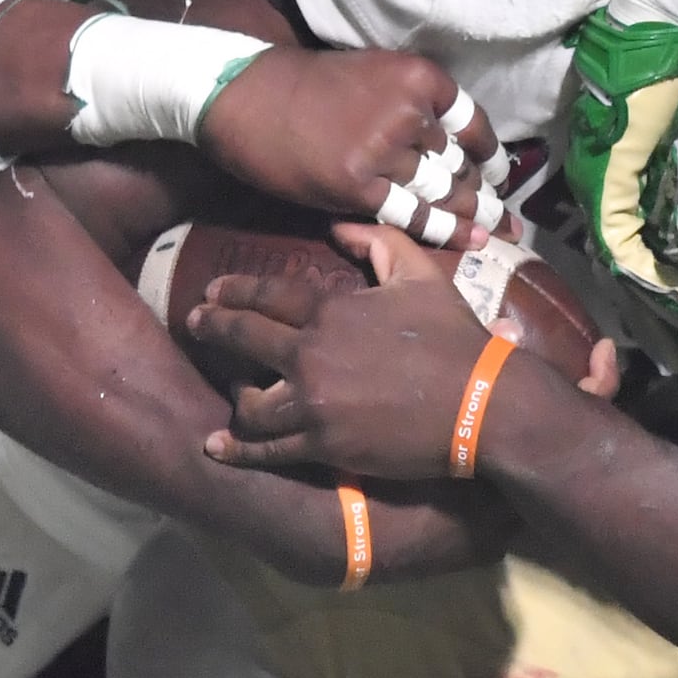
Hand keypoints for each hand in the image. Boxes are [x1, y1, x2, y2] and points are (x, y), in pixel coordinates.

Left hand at [191, 226, 613, 479]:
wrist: (482, 404)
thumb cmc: (454, 338)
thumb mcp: (421, 276)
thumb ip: (379, 243)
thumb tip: (339, 227)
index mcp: (330, 311)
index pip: (266, 296)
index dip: (233, 292)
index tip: (210, 293)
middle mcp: (310, 355)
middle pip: (242, 338)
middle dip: (211, 328)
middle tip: (195, 324)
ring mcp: (313, 404)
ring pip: (249, 402)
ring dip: (232, 396)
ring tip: (227, 391)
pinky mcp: (323, 446)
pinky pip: (268, 450)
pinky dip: (237, 450)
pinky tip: (215, 447)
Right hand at [196, 48, 512, 244]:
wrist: (246, 98)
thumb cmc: (305, 87)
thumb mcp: (373, 76)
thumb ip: (411, 104)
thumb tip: (445, 142)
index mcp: (418, 79)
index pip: (472, 123)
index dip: (489, 154)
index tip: (498, 173)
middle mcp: (410, 113)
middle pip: (460, 161)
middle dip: (481, 190)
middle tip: (502, 213)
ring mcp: (385, 151)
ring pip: (441, 190)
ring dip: (469, 213)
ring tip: (491, 230)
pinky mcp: (359, 187)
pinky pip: (413, 215)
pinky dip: (443, 231)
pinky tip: (469, 242)